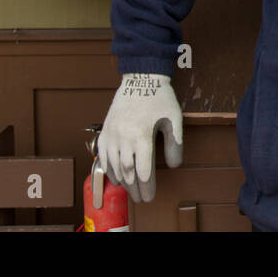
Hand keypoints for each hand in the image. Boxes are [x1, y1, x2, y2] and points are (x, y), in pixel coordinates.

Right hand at [98, 73, 183, 203]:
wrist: (140, 77)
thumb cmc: (160, 97)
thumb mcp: (174, 119)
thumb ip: (174, 144)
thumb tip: (174, 167)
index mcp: (141, 135)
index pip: (143, 170)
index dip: (147, 187)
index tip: (150, 197)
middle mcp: (123, 137)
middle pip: (128, 171)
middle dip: (135, 188)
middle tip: (141, 199)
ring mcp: (111, 133)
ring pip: (113, 165)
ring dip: (122, 181)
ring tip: (131, 190)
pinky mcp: (105, 129)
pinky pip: (103, 155)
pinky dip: (108, 168)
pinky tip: (116, 176)